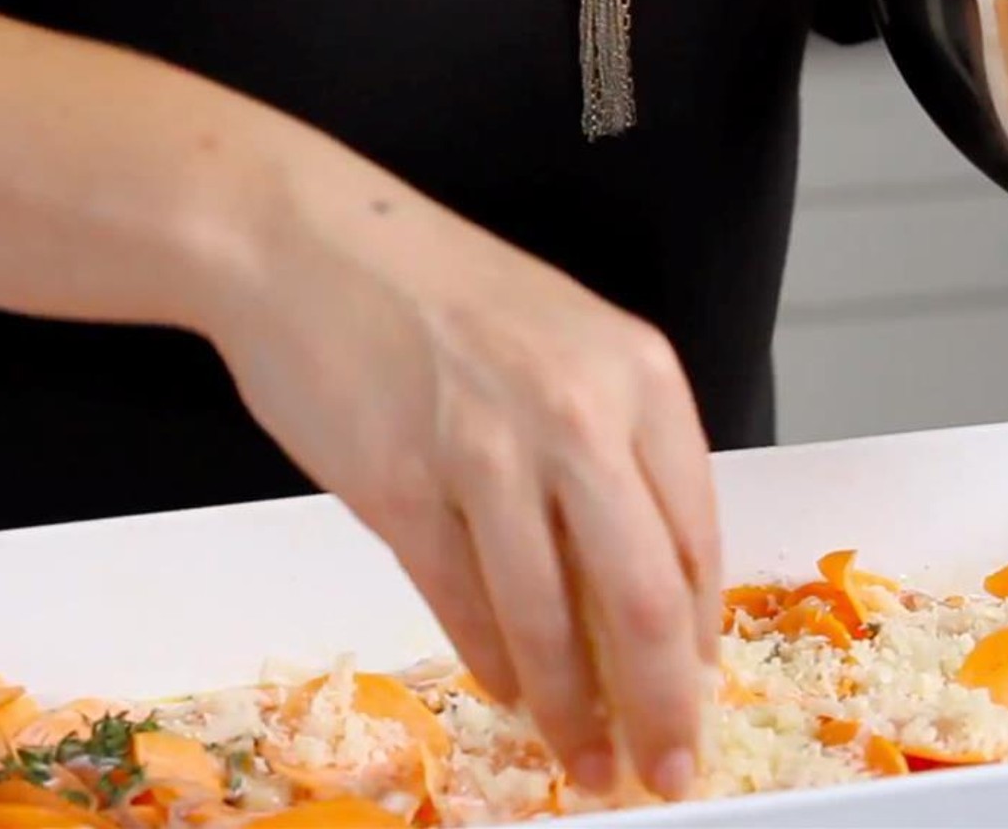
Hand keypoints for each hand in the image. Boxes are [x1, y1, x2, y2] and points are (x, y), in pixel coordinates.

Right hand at [197, 118, 721, 799]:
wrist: (307, 240)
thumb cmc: (436, 285)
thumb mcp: (564, 337)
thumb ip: (613, 445)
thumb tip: (638, 580)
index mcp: (637, 373)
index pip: (698, 535)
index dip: (701, 634)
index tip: (698, 687)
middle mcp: (576, 415)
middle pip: (643, 600)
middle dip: (662, 706)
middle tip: (666, 767)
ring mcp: (485, 454)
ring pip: (547, 621)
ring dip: (570, 709)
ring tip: (583, 759)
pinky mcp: (399, 490)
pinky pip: (461, 604)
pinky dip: (490, 660)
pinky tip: (505, 688)